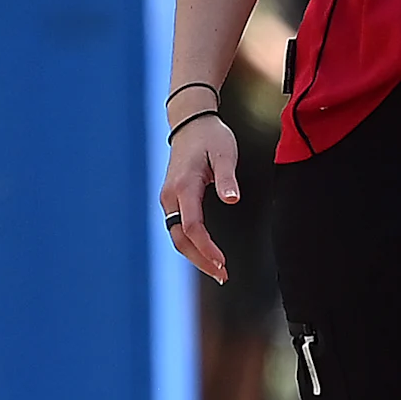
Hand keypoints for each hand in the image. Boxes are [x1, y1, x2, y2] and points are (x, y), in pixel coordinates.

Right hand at [159, 114, 240, 281]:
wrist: (191, 123)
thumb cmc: (211, 137)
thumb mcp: (225, 153)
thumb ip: (227, 177)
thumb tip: (232, 200)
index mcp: (184, 186)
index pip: (192, 227)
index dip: (207, 249)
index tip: (223, 263)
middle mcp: (170, 195)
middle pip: (180, 238)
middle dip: (201, 260)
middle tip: (224, 276)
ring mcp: (168, 198)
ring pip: (177, 236)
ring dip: (196, 256)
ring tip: (219, 271)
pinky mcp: (172, 200)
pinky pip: (178, 228)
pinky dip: (191, 245)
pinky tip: (207, 254)